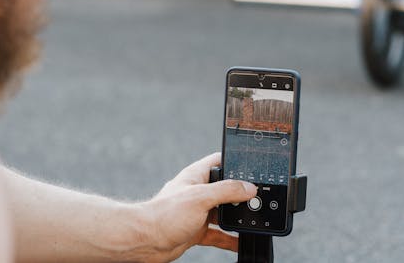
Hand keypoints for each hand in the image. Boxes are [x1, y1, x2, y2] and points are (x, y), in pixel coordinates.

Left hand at [139, 153, 256, 262]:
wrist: (145, 241)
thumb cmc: (164, 214)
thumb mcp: (200, 198)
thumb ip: (226, 191)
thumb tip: (248, 188)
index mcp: (197, 176)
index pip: (220, 161)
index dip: (236, 162)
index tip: (253, 166)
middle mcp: (198, 192)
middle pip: (226, 189)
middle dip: (240, 194)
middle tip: (257, 199)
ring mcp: (198, 212)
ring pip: (223, 212)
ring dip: (236, 217)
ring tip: (253, 220)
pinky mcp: (196, 230)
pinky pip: (218, 234)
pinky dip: (230, 238)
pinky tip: (240, 241)